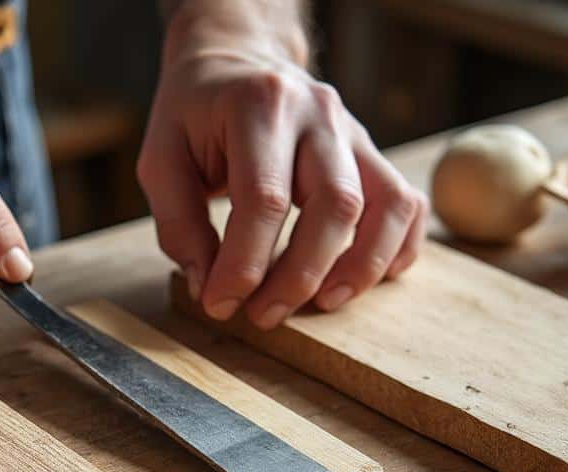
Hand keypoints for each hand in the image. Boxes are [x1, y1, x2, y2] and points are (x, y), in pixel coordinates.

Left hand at [139, 3, 426, 327]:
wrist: (235, 61)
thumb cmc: (194, 115)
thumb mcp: (160, 160)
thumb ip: (179, 225)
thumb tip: (211, 287)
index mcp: (259, 106)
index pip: (264, 198)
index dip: (244, 263)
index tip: (220, 302)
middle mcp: (318, 114)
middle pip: (336, 205)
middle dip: (300, 275)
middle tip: (264, 314)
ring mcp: (353, 131)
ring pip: (385, 205)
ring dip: (360, 267)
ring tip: (323, 304)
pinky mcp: (370, 152)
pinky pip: (406, 203)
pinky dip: (397, 248)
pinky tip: (365, 279)